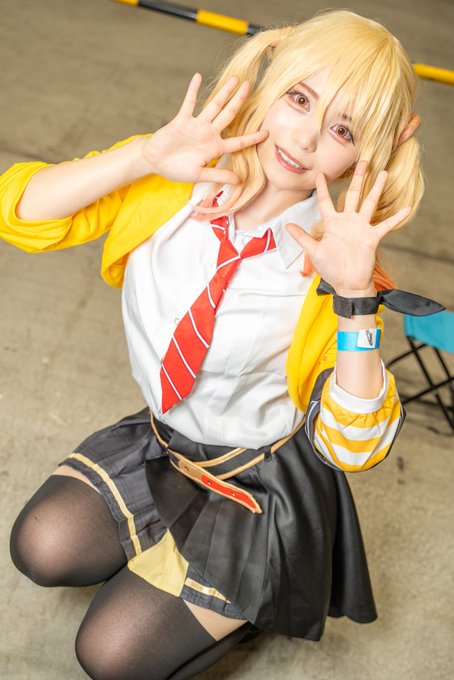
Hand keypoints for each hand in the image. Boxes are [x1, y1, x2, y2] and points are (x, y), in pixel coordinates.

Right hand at [140, 73, 267, 184]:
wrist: (155, 162)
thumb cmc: (176, 170)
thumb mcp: (198, 175)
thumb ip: (218, 175)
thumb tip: (238, 181)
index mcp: (214, 148)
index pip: (238, 142)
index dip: (252, 138)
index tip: (267, 132)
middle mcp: (208, 134)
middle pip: (228, 115)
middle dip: (240, 101)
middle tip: (251, 86)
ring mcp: (196, 125)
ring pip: (213, 105)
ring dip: (224, 92)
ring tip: (235, 78)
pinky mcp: (182, 120)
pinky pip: (189, 103)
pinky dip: (193, 91)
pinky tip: (198, 76)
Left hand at [286, 161, 410, 295]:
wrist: (347, 284)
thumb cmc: (331, 268)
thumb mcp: (314, 252)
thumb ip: (302, 238)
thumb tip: (287, 226)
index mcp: (333, 224)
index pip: (326, 201)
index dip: (322, 188)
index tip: (319, 174)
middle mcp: (348, 222)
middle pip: (353, 194)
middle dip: (358, 178)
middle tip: (363, 161)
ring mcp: (361, 228)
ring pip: (370, 203)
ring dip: (377, 188)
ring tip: (383, 172)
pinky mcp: (372, 237)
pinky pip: (386, 225)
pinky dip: (396, 217)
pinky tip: (407, 208)